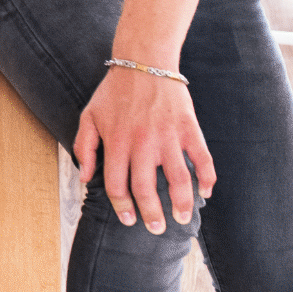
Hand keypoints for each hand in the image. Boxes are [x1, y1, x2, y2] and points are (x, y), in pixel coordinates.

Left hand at [74, 66, 215, 234]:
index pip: (118, 185)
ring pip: (178, 179)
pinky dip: (207, 178)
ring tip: (184, 219)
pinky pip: (202, 159)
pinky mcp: (189, 129)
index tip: (129, 219)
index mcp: (117, 142)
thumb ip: (84, 148)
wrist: (144, 63)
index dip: (123, 207)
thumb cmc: (113, 93)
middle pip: (146, 188)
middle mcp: (142, 143)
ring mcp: (168, 136)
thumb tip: (85, 178)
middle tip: (156, 228)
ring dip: (182, 203)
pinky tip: (206, 192)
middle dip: (152, 214)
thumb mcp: (89, 117)